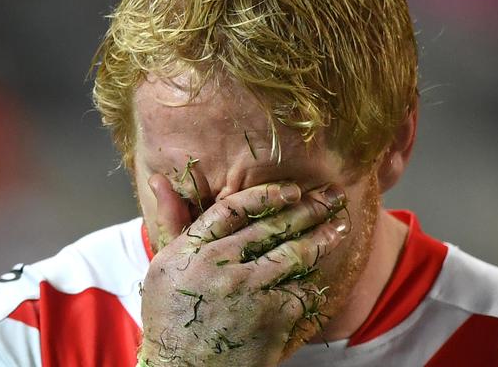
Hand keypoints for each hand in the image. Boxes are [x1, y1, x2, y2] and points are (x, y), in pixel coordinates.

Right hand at [139, 175, 346, 366]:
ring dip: (321, 237)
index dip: (265, 195)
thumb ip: (171, 221)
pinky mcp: (271, 318)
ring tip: (338, 226)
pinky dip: (310, 280)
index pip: (232, 210)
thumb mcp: (163, 265)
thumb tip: (159, 179)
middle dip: (307, 209)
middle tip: (331, 197)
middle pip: (271, 227)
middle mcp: (220, 267)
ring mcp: (248, 292)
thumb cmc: (171, 316)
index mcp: (191, 250)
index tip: (289, 190)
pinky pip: (299, 290)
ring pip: (293, 254)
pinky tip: (323, 270)